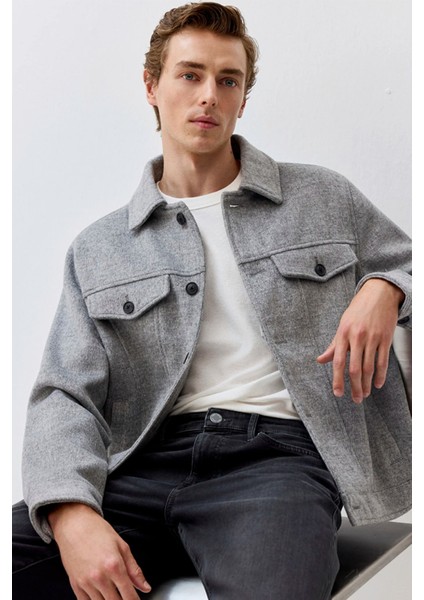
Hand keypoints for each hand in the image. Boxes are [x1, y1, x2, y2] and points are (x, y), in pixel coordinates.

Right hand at [48, 503, 150, 598]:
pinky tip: (101, 596)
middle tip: (126, 596)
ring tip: (114, 595)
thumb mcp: (122, 546)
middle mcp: (100, 577)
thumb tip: (145, 586)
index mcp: (114, 566)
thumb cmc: (97, 532)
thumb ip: (134, 569)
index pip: (129, 595)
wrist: (74, 525)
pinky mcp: (75, 585)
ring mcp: (86, 583)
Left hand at [317, 278, 403, 402]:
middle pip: (355, 368)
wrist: (379, 294)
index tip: (338, 393)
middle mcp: (357, 337)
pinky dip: (381, 375)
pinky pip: (383, 361)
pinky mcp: (385, 338)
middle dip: (355, 387)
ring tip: (365, 394)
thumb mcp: (342, 325)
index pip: (338, 361)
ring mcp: (372, 338)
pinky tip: (378, 384)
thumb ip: (333, 345)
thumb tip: (320, 360)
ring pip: (370, 367)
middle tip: (355, 400)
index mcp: (343, 334)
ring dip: (367, 384)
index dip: (337, 380)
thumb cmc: (358, 310)